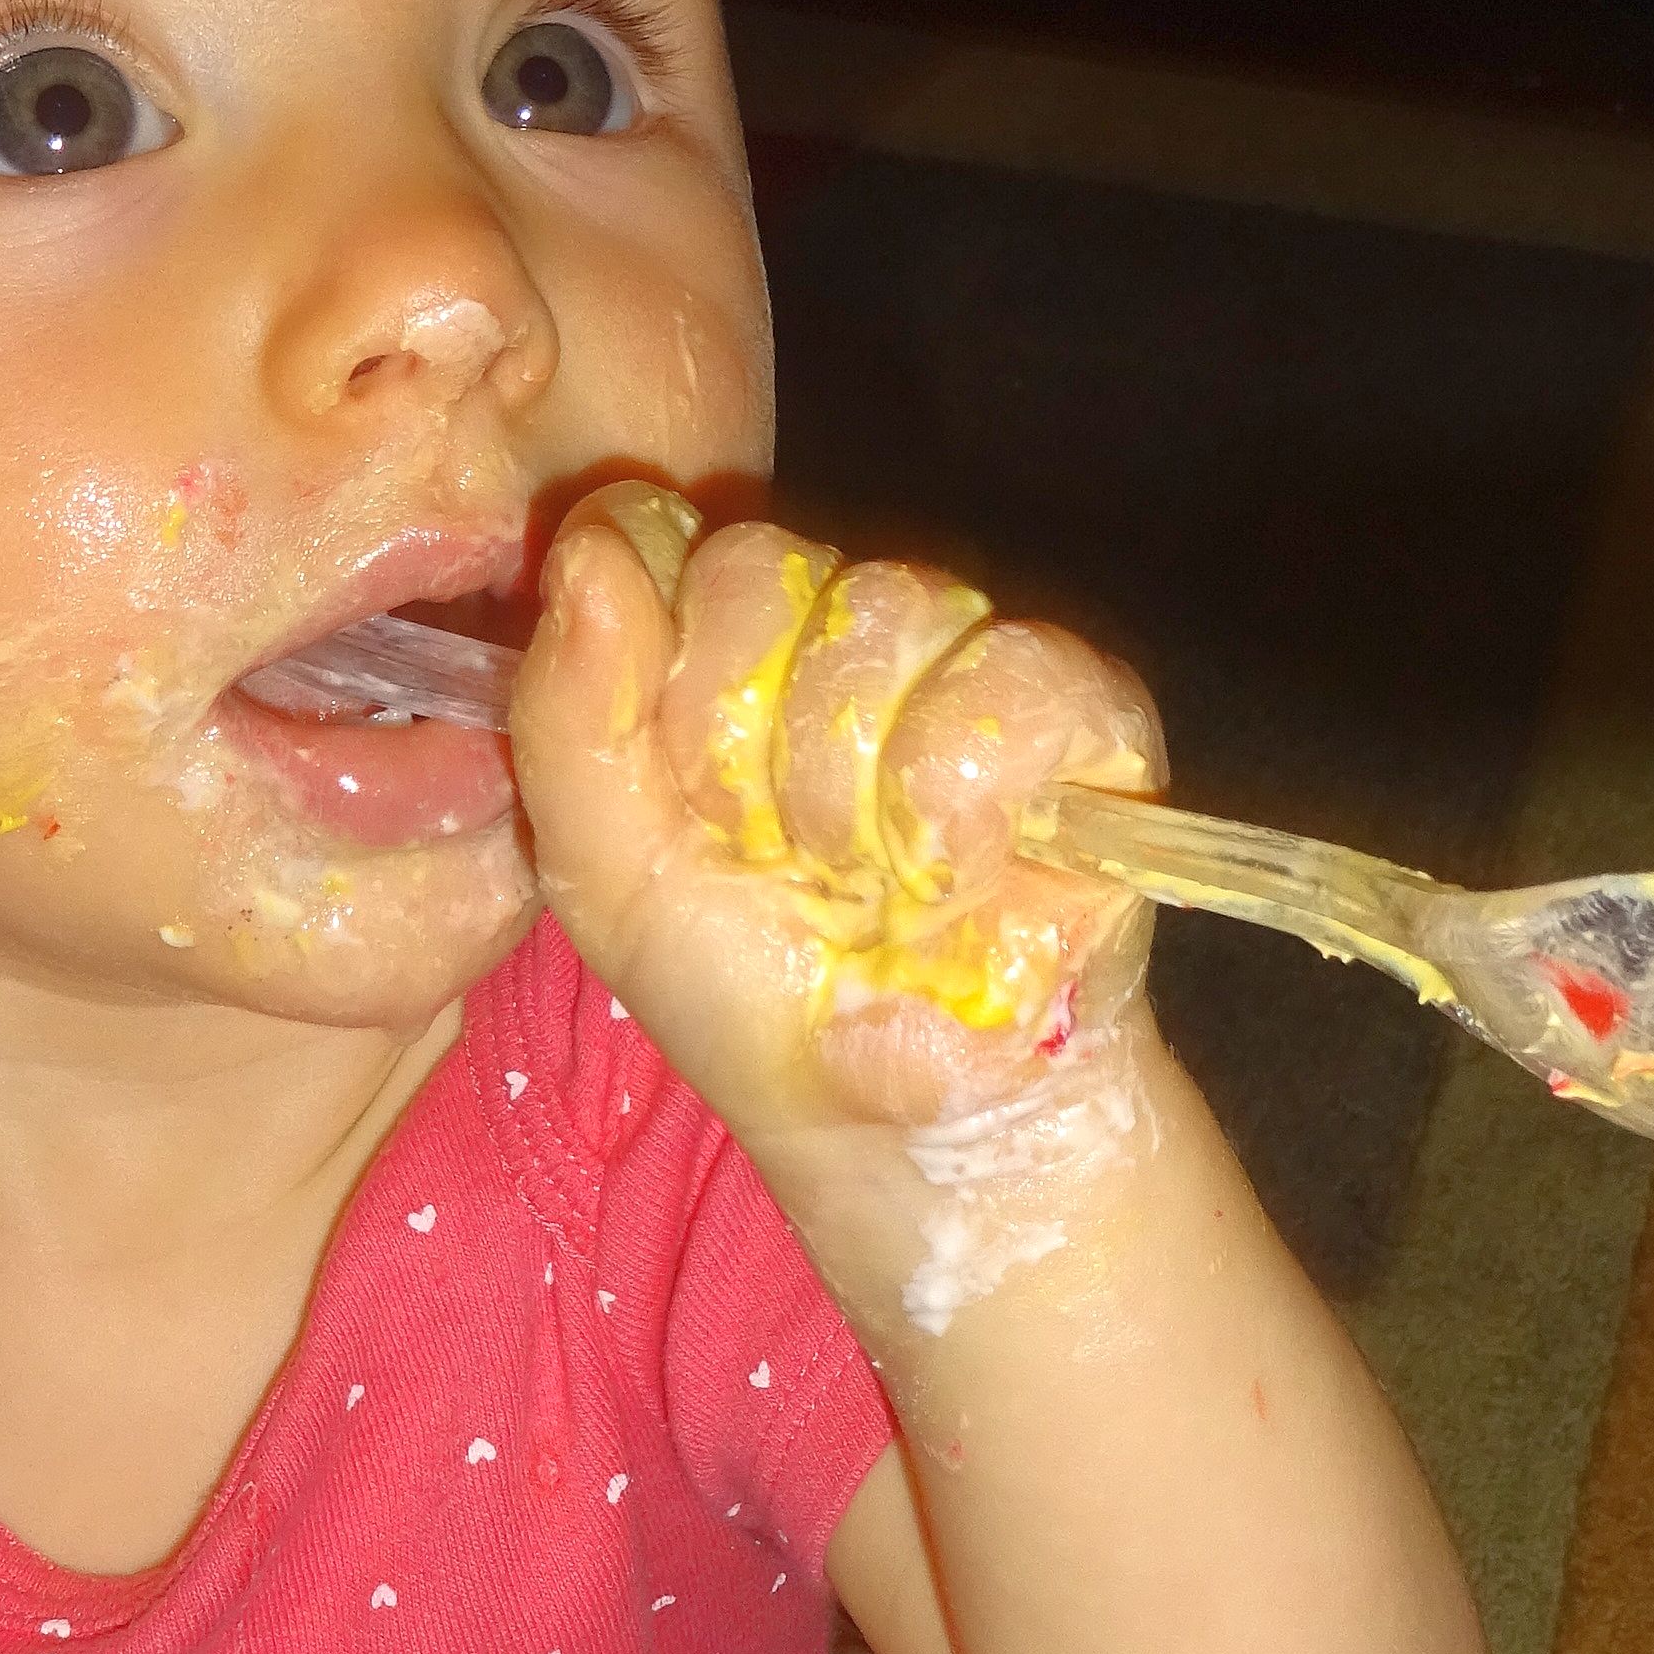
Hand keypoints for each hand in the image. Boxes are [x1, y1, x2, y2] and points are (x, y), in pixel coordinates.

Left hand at [509, 487, 1160, 1147]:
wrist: (885, 1111)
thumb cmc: (748, 988)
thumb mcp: (605, 872)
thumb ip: (566, 711)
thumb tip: (594, 542)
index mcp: (718, 637)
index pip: (660, 542)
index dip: (658, 674)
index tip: (681, 799)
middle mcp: (840, 619)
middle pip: (761, 568)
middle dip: (744, 747)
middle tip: (779, 857)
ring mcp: (965, 648)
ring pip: (885, 609)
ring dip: (849, 791)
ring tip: (868, 880)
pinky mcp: (1088, 703)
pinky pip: (1011, 676)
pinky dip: (961, 803)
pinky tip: (956, 875)